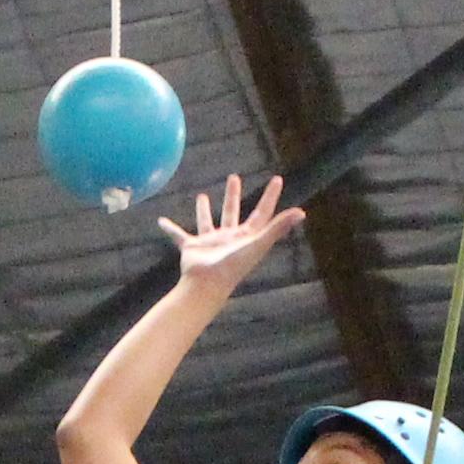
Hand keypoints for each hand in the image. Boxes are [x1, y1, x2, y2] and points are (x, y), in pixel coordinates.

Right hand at [157, 173, 304, 305]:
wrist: (207, 285)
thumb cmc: (233, 266)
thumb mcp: (258, 243)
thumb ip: (278, 227)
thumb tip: (302, 212)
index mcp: (247, 237)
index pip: (262, 213)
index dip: (271, 196)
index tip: (277, 179)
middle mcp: (230, 238)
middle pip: (233, 212)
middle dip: (233, 196)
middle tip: (233, 178)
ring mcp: (211, 243)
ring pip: (207, 222)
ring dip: (204, 210)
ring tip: (201, 196)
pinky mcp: (193, 247)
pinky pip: (179, 235)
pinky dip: (170, 229)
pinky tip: (161, 221)